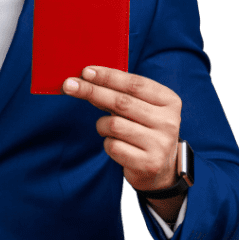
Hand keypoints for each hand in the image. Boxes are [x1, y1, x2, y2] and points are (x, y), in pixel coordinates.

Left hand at [63, 66, 181, 192]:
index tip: (85, 71)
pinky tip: (115, 144)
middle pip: (122, 102)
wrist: (161, 168)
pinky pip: (113, 146)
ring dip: (101, 124)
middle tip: (69, 85)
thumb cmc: (143, 128)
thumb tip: (86, 79)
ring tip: (106, 128)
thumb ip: (119, 93)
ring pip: (114, 125)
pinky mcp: (149, 163)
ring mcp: (161, 144)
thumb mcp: (139, 107)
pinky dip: (107, 143)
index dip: (108, 76)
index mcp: (169, 101)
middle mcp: (169, 122)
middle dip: (92, 91)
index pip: (135, 84)